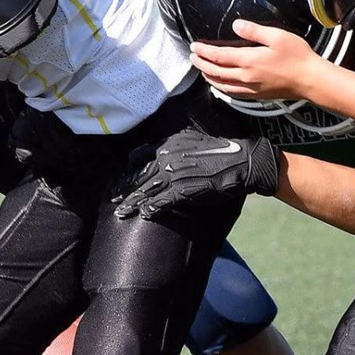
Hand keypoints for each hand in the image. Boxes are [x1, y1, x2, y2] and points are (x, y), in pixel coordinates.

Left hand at [115, 129, 279, 219]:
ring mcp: (173, 175)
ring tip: (120, 212)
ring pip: (145, 190)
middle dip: (124, 188)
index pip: (138, 155)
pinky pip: (161, 201)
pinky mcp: (183, 190)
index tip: (123, 177)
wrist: (241, 161)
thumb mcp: (193, 140)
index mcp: (167, 145)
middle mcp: (166, 158)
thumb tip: (165, 148)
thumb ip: (175, 144)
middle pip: (138, 176)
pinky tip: (144, 215)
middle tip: (113, 198)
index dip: (128, 169)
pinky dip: (151, 209)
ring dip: (131, 203)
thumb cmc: (221, 151)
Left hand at [189, 19, 324, 101]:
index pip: (218, 56)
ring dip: (209, 76)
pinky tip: (220, 85)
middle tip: (193, 57)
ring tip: (202, 70)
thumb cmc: (298, 57)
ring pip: (222, 85)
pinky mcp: (257, 95)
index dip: (204, 51)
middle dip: (201, 64)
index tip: (194, 46)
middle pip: (216, 72)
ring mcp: (251, 88)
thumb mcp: (277, 36)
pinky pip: (232, 93)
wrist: (312, 81)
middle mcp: (246, 77)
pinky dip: (221, 88)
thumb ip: (254, 31)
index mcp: (249, 61)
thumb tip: (236, 25)